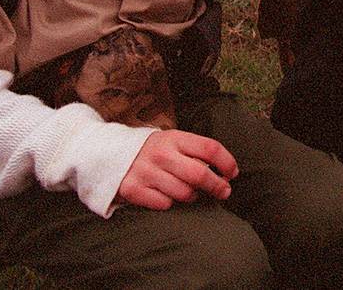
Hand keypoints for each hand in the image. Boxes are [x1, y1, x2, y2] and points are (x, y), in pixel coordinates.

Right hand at [117, 129, 237, 209]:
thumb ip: (196, 152)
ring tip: (188, 192)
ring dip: (192, 196)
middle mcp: (161, 153)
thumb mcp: (173, 141)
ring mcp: (146, 172)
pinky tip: (165, 195)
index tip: (232, 173)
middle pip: (200, 174)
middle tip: (224, 192)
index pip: (210, 148)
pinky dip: (169, 203)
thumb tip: (225, 172)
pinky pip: (164, 204)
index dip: (227, 162)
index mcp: (174, 138)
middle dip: (217, 186)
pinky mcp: (133, 189)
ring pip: (184, 193)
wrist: (110, 154)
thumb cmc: (153, 151)